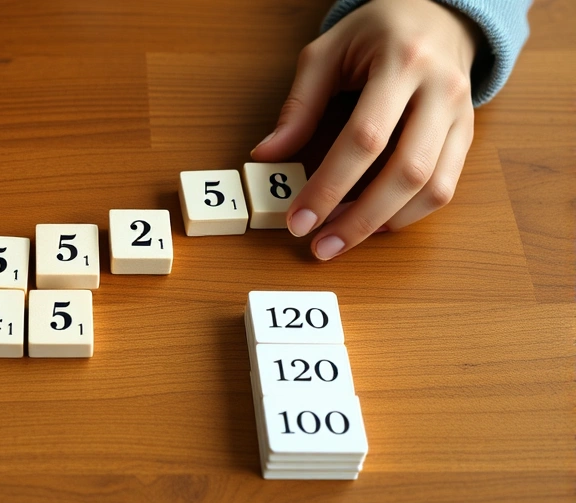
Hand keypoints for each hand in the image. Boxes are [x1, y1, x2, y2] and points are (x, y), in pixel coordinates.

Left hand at [251, 0, 479, 259]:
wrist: (437, 13)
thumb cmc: (375, 32)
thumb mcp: (326, 53)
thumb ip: (298, 105)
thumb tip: (266, 154)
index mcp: (401, 63)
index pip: (364, 139)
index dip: (330, 186)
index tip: (298, 220)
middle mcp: (439, 90)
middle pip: (406, 171)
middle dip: (359, 219)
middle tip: (320, 246)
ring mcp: (461, 114)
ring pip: (433, 187)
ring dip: (384, 223)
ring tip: (342, 239)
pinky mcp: (468, 133)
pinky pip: (446, 187)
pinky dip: (409, 214)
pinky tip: (375, 222)